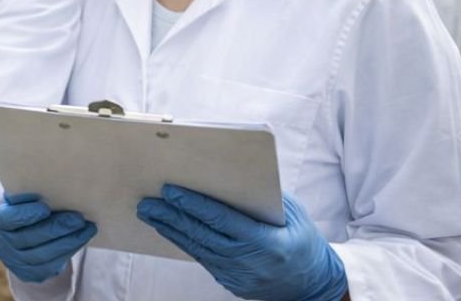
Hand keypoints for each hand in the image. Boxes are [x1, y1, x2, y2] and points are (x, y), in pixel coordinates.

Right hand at [0, 193, 97, 283]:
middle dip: (57, 228)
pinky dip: (69, 251)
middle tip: (77, 218)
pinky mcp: (32, 274)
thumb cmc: (22, 209)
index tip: (45, 208)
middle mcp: (2, 245)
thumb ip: (27, 196)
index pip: (10, 219)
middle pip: (31, 238)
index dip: (27, 214)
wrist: (16, 236)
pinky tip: (82, 239)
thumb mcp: (18, 200)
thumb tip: (48, 190)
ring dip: (69, 241)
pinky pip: (52, 265)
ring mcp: (16, 263)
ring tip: (87, 228)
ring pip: (44, 255)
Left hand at [137, 186, 347, 300]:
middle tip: (147, 202)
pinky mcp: (231, 282)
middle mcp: (248, 262)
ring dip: (170, 230)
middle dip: (171, 216)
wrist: (314, 284)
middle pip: (201, 235)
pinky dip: (184, 243)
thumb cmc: (305, 242)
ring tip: (150, 214)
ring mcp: (238, 275)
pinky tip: (170, 230)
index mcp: (266, 242)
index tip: (170, 190)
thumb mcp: (295, 214)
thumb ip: (265, 197)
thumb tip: (232, 175)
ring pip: (197, 249)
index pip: (221, 219)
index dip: (193, 204)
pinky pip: (202, 259)